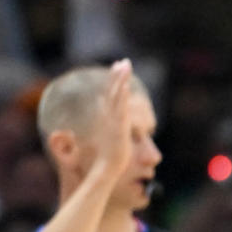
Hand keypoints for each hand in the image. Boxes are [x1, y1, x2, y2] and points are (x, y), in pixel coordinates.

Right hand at [91, 58, 133, 180]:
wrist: (106, 170)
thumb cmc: (108, 161)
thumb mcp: (111, 142)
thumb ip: (111, 133)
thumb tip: (111, 129)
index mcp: (108, 120)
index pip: (110, 98)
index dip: (113, 84)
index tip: (117, 72)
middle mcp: (108, 117)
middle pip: (112, 92)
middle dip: (117, 76)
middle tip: (122, 62)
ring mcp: (113, 120)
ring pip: (116, 95)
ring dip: (120, 78)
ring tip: (125, 64)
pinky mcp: (119, 124)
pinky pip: (120, 104)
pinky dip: (121, 92)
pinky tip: (125, 81)